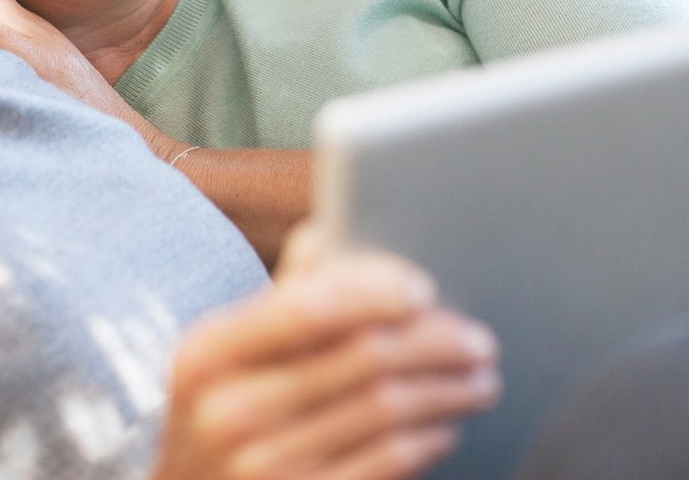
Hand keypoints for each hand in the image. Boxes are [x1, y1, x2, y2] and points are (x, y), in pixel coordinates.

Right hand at [153, 226, 500, 479]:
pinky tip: (443, 427)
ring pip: (387, 413)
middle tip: (480, 340)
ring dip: (446, 391)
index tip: (426, 288)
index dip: (377, 291)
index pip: (311, 305)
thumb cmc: (218, 414)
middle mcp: (230, 413)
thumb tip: (334, 231)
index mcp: (208, 352)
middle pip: (365, 359)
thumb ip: (281, 295)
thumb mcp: (223, 356)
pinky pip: (387, 463)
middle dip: (437, 344)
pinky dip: (427, 440)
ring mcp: (264, 469)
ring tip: (478, 380)